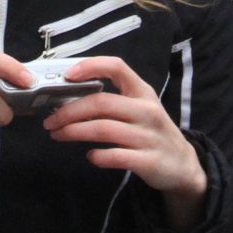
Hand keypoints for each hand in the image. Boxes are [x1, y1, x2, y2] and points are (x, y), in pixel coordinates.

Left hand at [43, 56, 208, 230]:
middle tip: (49, 121)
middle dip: (68, 111)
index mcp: (142, 92)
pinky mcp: (150, 161)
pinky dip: (98, 156)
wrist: (183, 165)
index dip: (91, 66)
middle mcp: (147, 111)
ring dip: (74, 132)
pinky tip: (90, 156)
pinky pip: (117, 156)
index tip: (67, 75)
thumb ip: (110, 100)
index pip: (117, 67)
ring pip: (103, 129)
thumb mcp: (138, 108)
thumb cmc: (150, 131)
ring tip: (57, 135)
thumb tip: (66, 98)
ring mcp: (150, 136)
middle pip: (101, 103)